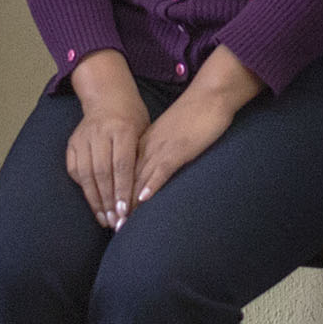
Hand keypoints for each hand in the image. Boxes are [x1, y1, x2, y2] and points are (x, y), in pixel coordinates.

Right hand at [63, 51, 147, 229]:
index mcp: (122, 129)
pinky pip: (74, 169)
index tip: (125, 211)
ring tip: (104, 219)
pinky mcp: (72, 143)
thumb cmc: (133, 118)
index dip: (122, 190)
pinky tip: (92, 202)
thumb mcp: (144, 132)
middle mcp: (99, 133)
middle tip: (115, 222)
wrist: (108, 97)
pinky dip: (83, 188)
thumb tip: (145, 193)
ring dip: (95, 200)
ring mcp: (83, 138)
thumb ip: (141, 158)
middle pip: (102, 173)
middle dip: (108, 201)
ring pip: (86, 174)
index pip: (121, 165)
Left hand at [125, 48, 260, 217]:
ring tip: (123, 223)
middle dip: (120, 205)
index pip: (126, 173)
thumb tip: (156, 170)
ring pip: (141, 177)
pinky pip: (162, 168)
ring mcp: (163, 147)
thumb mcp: (171, 136)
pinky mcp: (179, 148)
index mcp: (146, 143)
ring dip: (131, 201)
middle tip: (112, 227)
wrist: (210, 96)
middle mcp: (149, 146)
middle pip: (129, 179)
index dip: (118, 195)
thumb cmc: (195, 116)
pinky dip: (152, 184)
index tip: (112, 215)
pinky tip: (144, 198)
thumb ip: (161, 151)